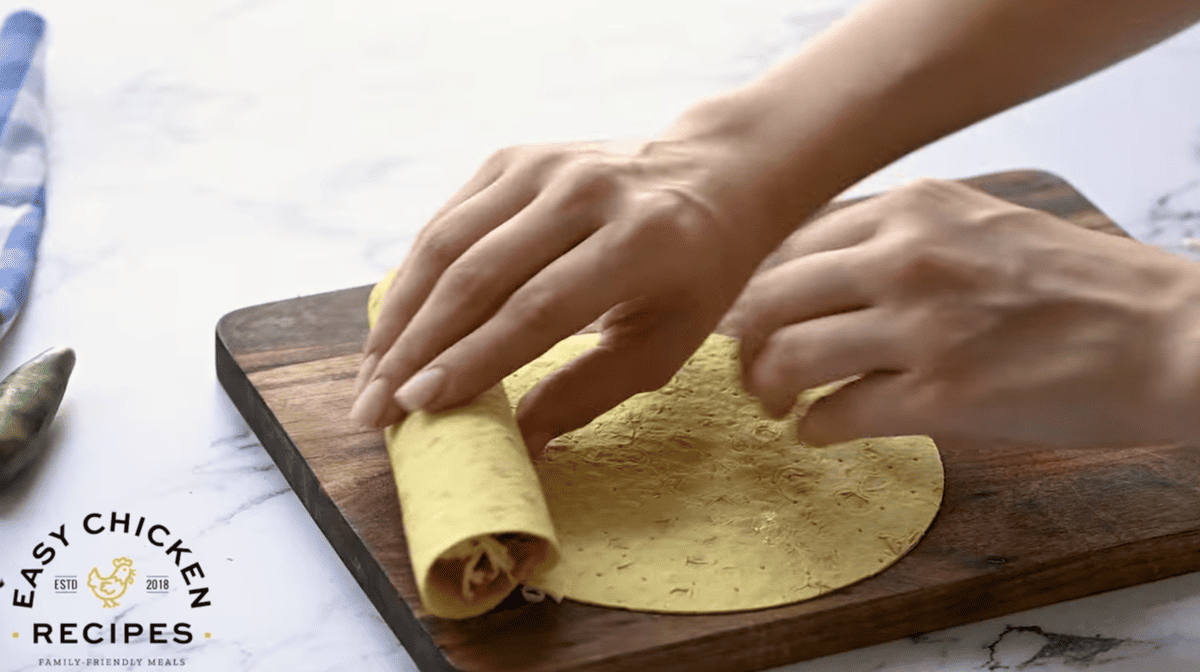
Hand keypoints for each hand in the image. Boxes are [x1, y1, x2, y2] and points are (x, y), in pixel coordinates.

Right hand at [350, 120, 812, 453]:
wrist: (713, 174)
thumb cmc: (696, 274)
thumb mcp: (665, 344)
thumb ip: (588, 393)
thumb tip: (516, 448)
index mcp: (640, 241)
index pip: (536, 309)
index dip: (471, 360)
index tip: (417, 407)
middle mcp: (585, 191)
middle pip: (476, 275)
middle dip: (414, 350)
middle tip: (372, 408)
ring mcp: (543, 165)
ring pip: (445, 243)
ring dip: (399, 316)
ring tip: (370, 376)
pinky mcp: (513, 157)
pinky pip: (447, 221)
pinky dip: (414, 276)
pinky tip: (395, 325)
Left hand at [726, 178, 1199, 447]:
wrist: (1168, 336)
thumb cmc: (1076, 284)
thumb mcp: (979, 225)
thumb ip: (899, 236)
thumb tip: (818, 270)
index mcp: (912, 209)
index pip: (787, 242)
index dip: (753, 285)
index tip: (748, 314)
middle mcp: (904, 257)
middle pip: (768, 296)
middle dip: (742, 338)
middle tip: (747, 366)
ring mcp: (920, 326)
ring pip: (788, 355)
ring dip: (766, 387)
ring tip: (774, 404)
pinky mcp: (941, 395)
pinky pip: (836, 414)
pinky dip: (813, 428)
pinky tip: (816, 432)